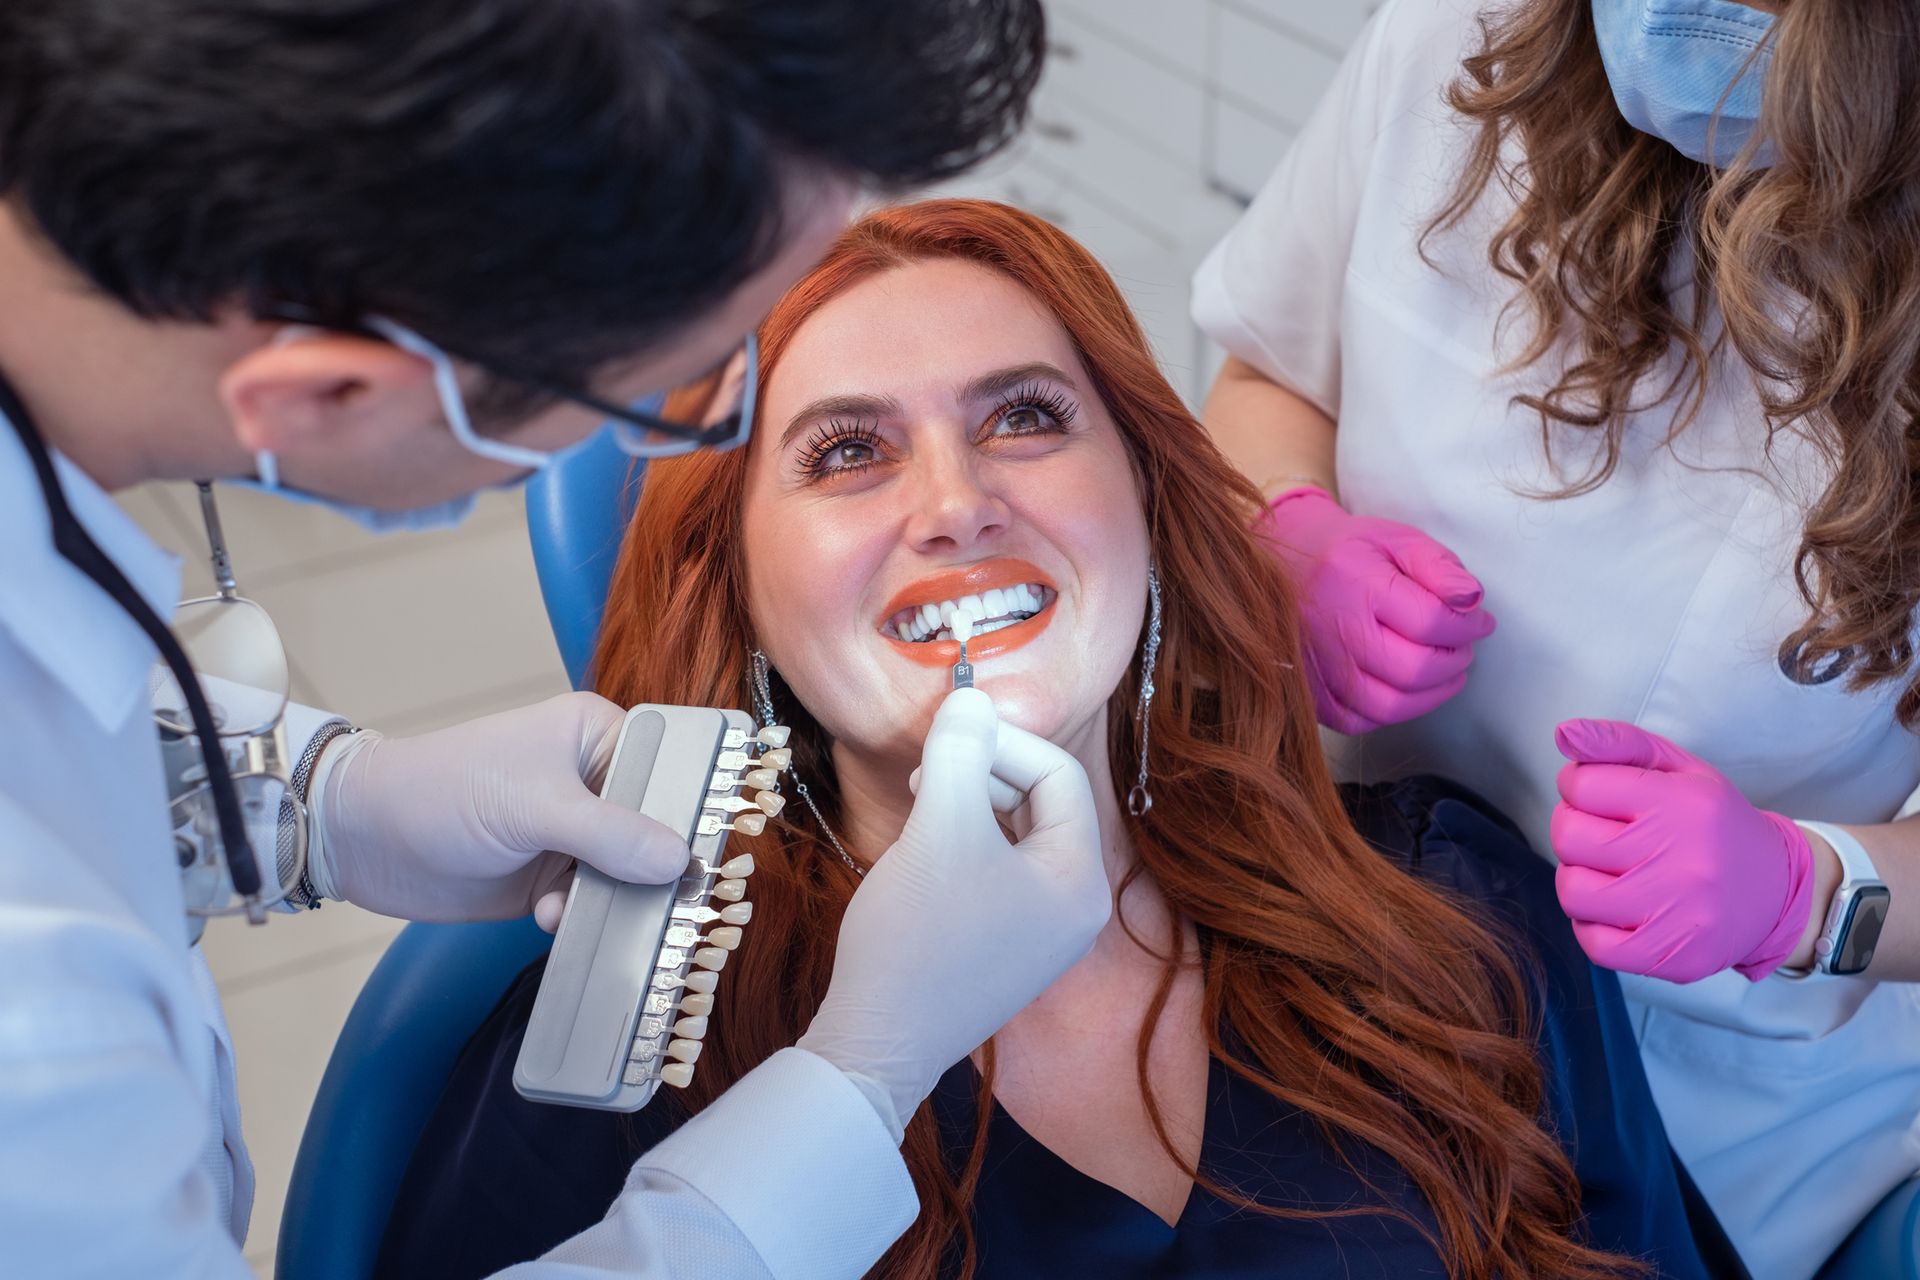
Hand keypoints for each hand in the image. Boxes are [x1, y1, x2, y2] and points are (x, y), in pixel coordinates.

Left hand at [310, 693, 689, 924]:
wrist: (364, 840)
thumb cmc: (444, 792)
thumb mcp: (534, 807)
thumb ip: (609, 835)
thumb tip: (679, 862)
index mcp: (597, 736)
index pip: (671, 766)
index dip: (692, 808)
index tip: (707, 852)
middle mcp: (594, 781)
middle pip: (656, 827)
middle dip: (656, 866)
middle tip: (670, 901)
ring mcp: (574, 833)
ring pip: (628, 872)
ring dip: (616, 899)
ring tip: (598, 912)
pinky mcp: (551, 877)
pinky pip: (593, 901)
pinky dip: (584, 916)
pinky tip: (552, 917)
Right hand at [796, 687, 1109, 1140]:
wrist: (877, 1044)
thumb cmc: (916, 936)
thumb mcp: (939, 828)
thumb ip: (960, 752)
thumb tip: (971, 696)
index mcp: (1080, 879)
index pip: (1059, 774)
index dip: (1003, 741)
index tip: (946, 736)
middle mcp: (1077, 908)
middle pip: (1044, 803)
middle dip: (987, 771)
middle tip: (930, 768)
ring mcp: (1044, 935)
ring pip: (1018, 836)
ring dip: (973, 803)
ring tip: (922, 802)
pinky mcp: (1008, 950)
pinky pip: (1001, 873)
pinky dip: (967, 845)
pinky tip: (923, 847)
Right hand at [1255, 487, 1494, 733]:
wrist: (1283, 566)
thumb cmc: (1347, 553)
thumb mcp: (1395, 540)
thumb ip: (1439, 565)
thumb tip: (1472, 599)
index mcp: (1357, 583)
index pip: (1432, 622)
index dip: (1469, 626)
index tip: (1479, 621)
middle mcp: (1333, 630)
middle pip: (1415, 669)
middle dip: (1454, 660)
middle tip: (1461, 646)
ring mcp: (1317, 668)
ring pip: (1391, 705)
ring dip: (1432, 694)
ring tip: (1443, 671)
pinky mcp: (1310, 695)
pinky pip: (1361, 722)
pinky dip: (1394, 710)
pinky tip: (1405, 687)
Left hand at [1550, 718, 1815, 982]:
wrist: (1777, 891)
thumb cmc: (1712, 824)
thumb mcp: (1677, 769)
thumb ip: (1618, 743)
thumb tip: (1564, 733)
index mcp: (1681, 802)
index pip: (1580, 785)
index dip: (1579, 788)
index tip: (1601, 797)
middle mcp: (1681, 857)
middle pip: (1568, 837)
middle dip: (1575, 831)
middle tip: (1605, 836)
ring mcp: (1678, 912)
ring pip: (1573, 892)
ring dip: (1579, 879)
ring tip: (1609, 872)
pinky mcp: (1674, 956)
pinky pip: (1595, 944)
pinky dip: (1592, 926)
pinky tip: (1617, 910)